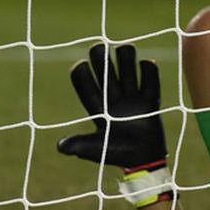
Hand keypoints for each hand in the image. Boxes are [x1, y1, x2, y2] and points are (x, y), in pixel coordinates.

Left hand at [57, 43, 167, 171]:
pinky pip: (150, 78)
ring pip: (126, 65)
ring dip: (125, 54)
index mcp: (97, 106)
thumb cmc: (117, 155)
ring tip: (126, 49)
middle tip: (100, 48)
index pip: (84, 82)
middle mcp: (112, 97)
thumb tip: (60, 147)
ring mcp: (131, 96)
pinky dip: (149, 68)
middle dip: (100, 55)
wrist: (144, 161)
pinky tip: (146, 63)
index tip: (81, 65)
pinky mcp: (149, 99)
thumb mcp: (95, 150)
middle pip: (103, 67)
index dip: (80, 71)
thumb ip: (79, 145)